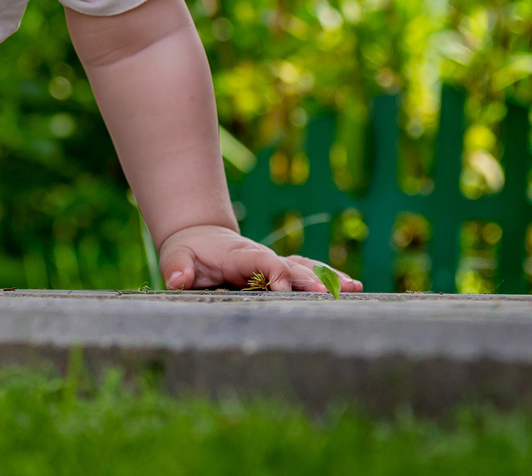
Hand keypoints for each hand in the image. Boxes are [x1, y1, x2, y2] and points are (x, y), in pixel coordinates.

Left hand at [157, 224, 360, 292]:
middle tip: (329, 293)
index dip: (273, 272)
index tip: (285, 287)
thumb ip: (177, 266)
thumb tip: (177, 278)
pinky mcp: (281, 271)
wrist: (200, 237)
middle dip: (309, 279)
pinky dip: (329, 278)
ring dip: (328, 277)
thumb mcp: (176, 256)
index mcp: (237, 255)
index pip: (259, 262)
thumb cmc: (188, 251)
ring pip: (304, 267)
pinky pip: (308, 273)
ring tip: (354, 287)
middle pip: (289, 266)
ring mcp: (273, 263)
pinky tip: (354, 288)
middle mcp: (261, 257)